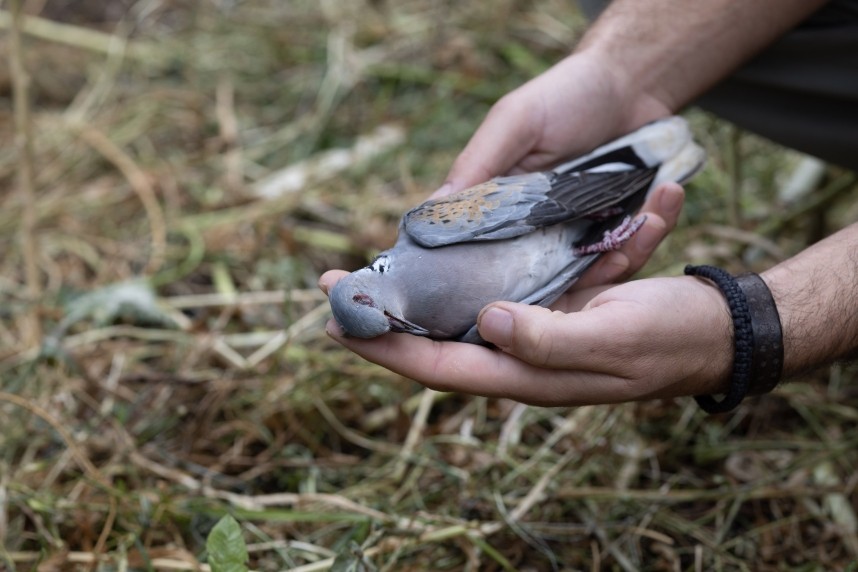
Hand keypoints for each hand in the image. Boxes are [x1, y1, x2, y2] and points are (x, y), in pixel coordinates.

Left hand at [319, 274, 732, 406]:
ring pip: (464, 306)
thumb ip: (546, 340)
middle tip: (338, 285)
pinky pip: (514, 278)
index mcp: (526, 373)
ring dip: (426, 285)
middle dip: (387, 314)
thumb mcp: (610, 341)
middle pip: (437, 337)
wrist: (718, 329)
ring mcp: (533, 328)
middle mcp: (519, 354)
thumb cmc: (668, 341)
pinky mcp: (554, 301)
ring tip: (379, 262)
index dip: (383, 346)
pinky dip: (499, 257)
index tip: (334, 322)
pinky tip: (461, 243)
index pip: (436, 364)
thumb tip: (486, 323)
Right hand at [430, 52, 679, 287]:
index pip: (483, 256)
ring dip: (616, 256)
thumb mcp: (515, 121)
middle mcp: (536, 232)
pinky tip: (659, 209)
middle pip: (541, 277)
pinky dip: (642, 239)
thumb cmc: (564, 96)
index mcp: (501, 210)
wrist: (631, 84)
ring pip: (588, 272)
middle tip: (587, 265)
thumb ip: (479, 162)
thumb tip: (434, 208)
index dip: (487, 278)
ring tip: (640, 226)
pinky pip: (627, 252)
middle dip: (563, 281)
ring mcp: (578, 236)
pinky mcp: (617, 233)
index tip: (498, 294)